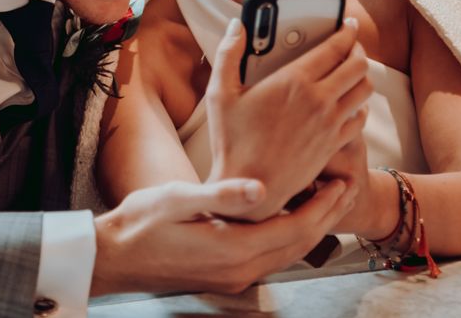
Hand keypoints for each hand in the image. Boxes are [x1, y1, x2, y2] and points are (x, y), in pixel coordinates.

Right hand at [90, 177, 357, 295]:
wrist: (113, 257)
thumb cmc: (140, 222)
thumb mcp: (177, 199)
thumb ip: (220, 195)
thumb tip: (261, 189)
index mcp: (231, 250)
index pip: (293, 229)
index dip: (322, 207)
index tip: (342, 182)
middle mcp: (239, 270)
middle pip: (297, 245)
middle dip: (326, 217)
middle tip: (347, 188)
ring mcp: (232, 278)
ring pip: (286, 254)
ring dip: (310, 227)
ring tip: (328, 201)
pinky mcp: (224, 277)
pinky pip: (269, 258)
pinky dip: (289, 238)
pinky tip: (290, 219)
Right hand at [205, 18, 370, 219]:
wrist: (248, 189)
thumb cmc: (231, 141)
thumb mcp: (220, 93)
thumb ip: (227, 53)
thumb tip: (237, 25)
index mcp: (294, 81)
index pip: (335, 47)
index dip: (345, 31)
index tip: (346, 23)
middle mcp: (319, 101)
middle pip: (358, 65)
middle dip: (358, 49)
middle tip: (351, 44)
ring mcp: (330, 125)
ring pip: (365, 90)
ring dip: (362, 75)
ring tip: (353, 69)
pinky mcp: (333, 145)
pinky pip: (360, 118)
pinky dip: (360, 105)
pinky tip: (350, 102)